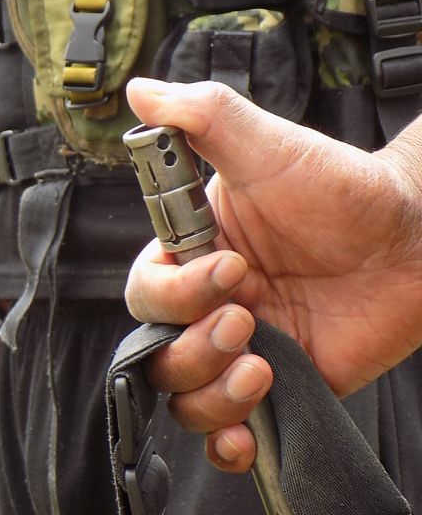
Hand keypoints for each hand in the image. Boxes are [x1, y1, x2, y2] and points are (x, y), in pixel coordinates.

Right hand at [124, 78, 421, 471]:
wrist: (414, 241)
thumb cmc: (340, 189)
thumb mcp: (270, 147)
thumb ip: (203, 117)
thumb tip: (140, 91)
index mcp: (193, 254)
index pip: (145, 288)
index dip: (173, 291)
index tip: (231, 268)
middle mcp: (207, 305)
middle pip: (155, 350)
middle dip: (192, 343)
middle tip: (247, 317)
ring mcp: (240, 350)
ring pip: (183, 395)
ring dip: (211, 392)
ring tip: (263, 363)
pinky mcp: (278, 388)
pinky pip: (229, 432)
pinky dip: (227, 442)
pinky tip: (248, 432)